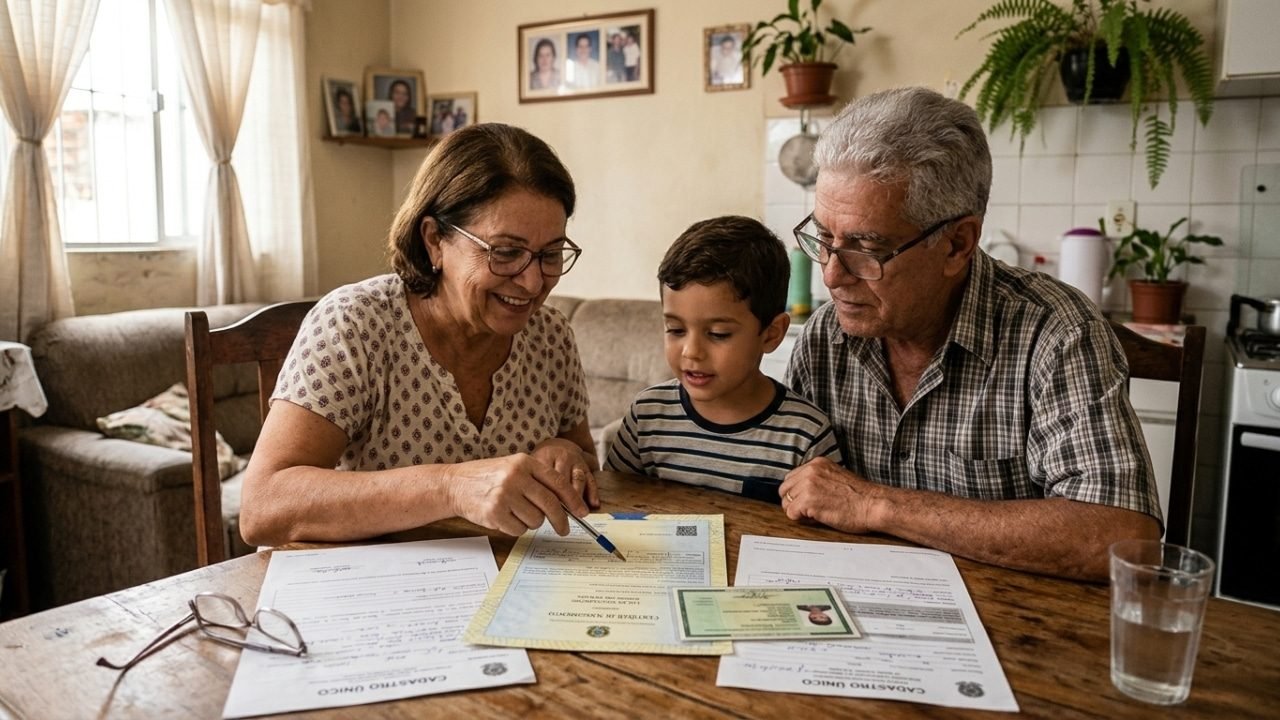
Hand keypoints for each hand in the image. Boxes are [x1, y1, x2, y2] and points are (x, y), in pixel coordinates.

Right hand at [443, 454, 587, 536]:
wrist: (454, 484)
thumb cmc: (488, 478)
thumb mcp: (513, 468)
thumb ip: (538, 481)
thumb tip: (567, 504)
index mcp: (524, 462)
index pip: (558, 482)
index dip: (573, 500)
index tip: (582, 512)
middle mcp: (515, 476)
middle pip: (550, 505)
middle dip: (561, 521)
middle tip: (564, 530)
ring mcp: (504, 495)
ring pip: (535, 520)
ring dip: (531, 522)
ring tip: (516, 512)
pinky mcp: (494, 513)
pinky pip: (519, 529)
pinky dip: (516, 528)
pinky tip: (504, 517)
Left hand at [532, 437, 599, 508]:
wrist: (559, 446)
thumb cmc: (543, 462)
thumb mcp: (534, 467)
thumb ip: (536, 483)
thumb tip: (538, 507)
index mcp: (546, 457)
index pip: (546, 477)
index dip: (547, 494)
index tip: (547, 510)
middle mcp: (563, 457)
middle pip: (563, 478)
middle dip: (564, 498)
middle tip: (563, 515)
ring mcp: (576, 461)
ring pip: (578, 479)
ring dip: (578, 497)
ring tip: (579, 513)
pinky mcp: (587, 467)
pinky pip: (591, 480)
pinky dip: (593, 493)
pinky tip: (593, 504)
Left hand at [778, 457, 882, 533]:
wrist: (874, 505)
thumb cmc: (861, 496)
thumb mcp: (836, 477)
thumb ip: (818, 479)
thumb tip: (803, 490)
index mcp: (817, 463)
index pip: (792, 478)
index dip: (798, 492)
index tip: (808, 500)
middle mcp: (810, 471)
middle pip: (785, 489)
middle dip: (794, 501)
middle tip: (810, 510)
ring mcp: (808, 485)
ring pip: (786, 502)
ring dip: (798, 511)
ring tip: (816, 514)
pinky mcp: (808, 501)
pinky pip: (791, 513)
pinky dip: (801, 519)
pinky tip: (817, 518)